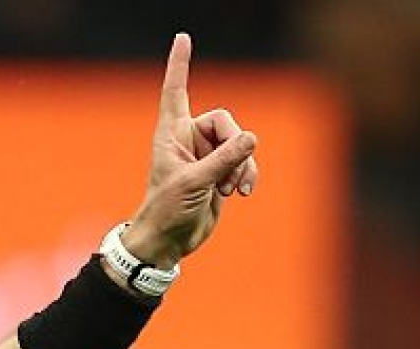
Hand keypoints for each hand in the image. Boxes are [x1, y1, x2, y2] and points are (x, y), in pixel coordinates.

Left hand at [125, 32, 259, 268]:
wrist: (169, 240)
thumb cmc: (167, 210)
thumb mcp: (194, 183)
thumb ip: (223, 159)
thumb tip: (252, 137)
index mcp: (172, 134)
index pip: (176, 91)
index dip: (180, 64)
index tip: (182, 37)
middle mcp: (189, 140)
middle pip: (226, 121)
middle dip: (235, 145)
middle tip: (227, 174)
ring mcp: (207, 155)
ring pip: (241, 143)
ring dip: (243, 165)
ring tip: (232, 189)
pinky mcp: (221, 172)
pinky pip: (245, 161)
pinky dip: (248, 174)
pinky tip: (242, 192)